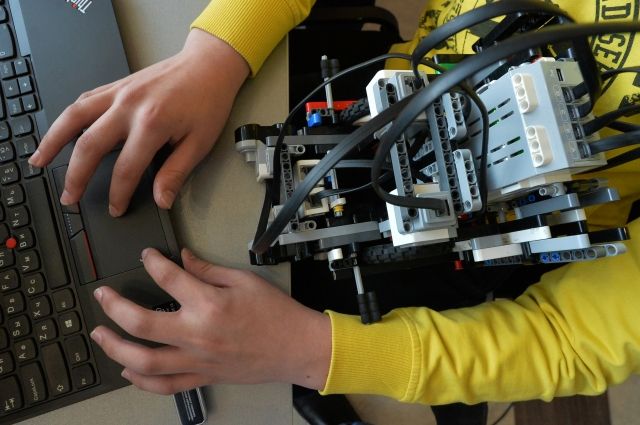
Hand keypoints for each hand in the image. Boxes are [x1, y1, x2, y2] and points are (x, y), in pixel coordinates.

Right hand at [30, 29, 249, 215]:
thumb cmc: (209, 101)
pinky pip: (84, 101)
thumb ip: (176, 173)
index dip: (118, 194)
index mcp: (151, 124)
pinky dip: (68, 118)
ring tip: (39, 161)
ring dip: (53, 140)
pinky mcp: (117, 85)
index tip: (115, 209)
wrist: (209, 65)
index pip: (125, 169)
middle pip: (89, 146)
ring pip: (74, 117)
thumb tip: (161, 200)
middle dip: (76, 176)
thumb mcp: (200, 143)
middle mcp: (128, 106)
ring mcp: (119, 92)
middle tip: (70, 197)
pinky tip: (60, 131)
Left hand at [89, 248, 331, 394]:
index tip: (147, 256)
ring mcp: (197, 360)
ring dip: (115, 348)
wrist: (297, 347)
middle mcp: (197, 334)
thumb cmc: (276, 313)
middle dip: (114, 306)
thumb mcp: (244, 280)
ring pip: (144, 361)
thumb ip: (209, 270)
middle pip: (140, 323)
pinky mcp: (203, 377)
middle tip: (102, 295)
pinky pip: (166, 386)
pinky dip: (142, 381)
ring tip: (100, 335)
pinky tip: (129, 370)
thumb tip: (184, 259)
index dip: (152, 261)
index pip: (167, 277)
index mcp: (209, 303)